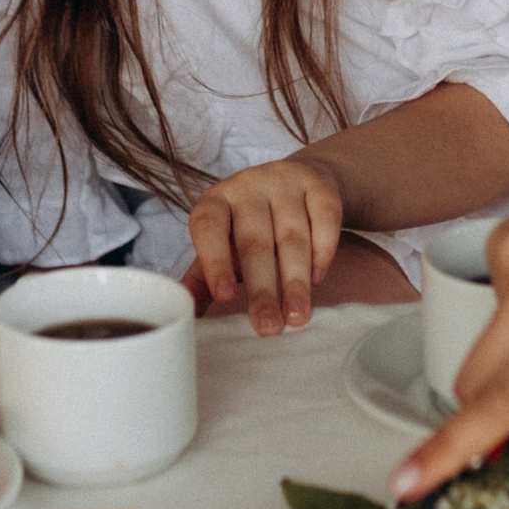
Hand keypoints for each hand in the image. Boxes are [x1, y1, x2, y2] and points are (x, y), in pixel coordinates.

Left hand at [188, 151, 345, 335]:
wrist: (302, 180)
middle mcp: (247, 185)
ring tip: (297, 316)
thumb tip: (185, 314)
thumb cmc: (252, 224)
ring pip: (292, 236)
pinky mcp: (319, 184)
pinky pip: (324, 220)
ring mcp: (285, 180)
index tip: (223, 298)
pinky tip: (317, 279)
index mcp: (215, 200)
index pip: (208, 227)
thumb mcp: (224, 245)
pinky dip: (322, 252)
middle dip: (262, 289)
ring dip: (295, 280)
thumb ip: (203, 277)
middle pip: (254, 242)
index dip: (214, 262)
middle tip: (269, 327)